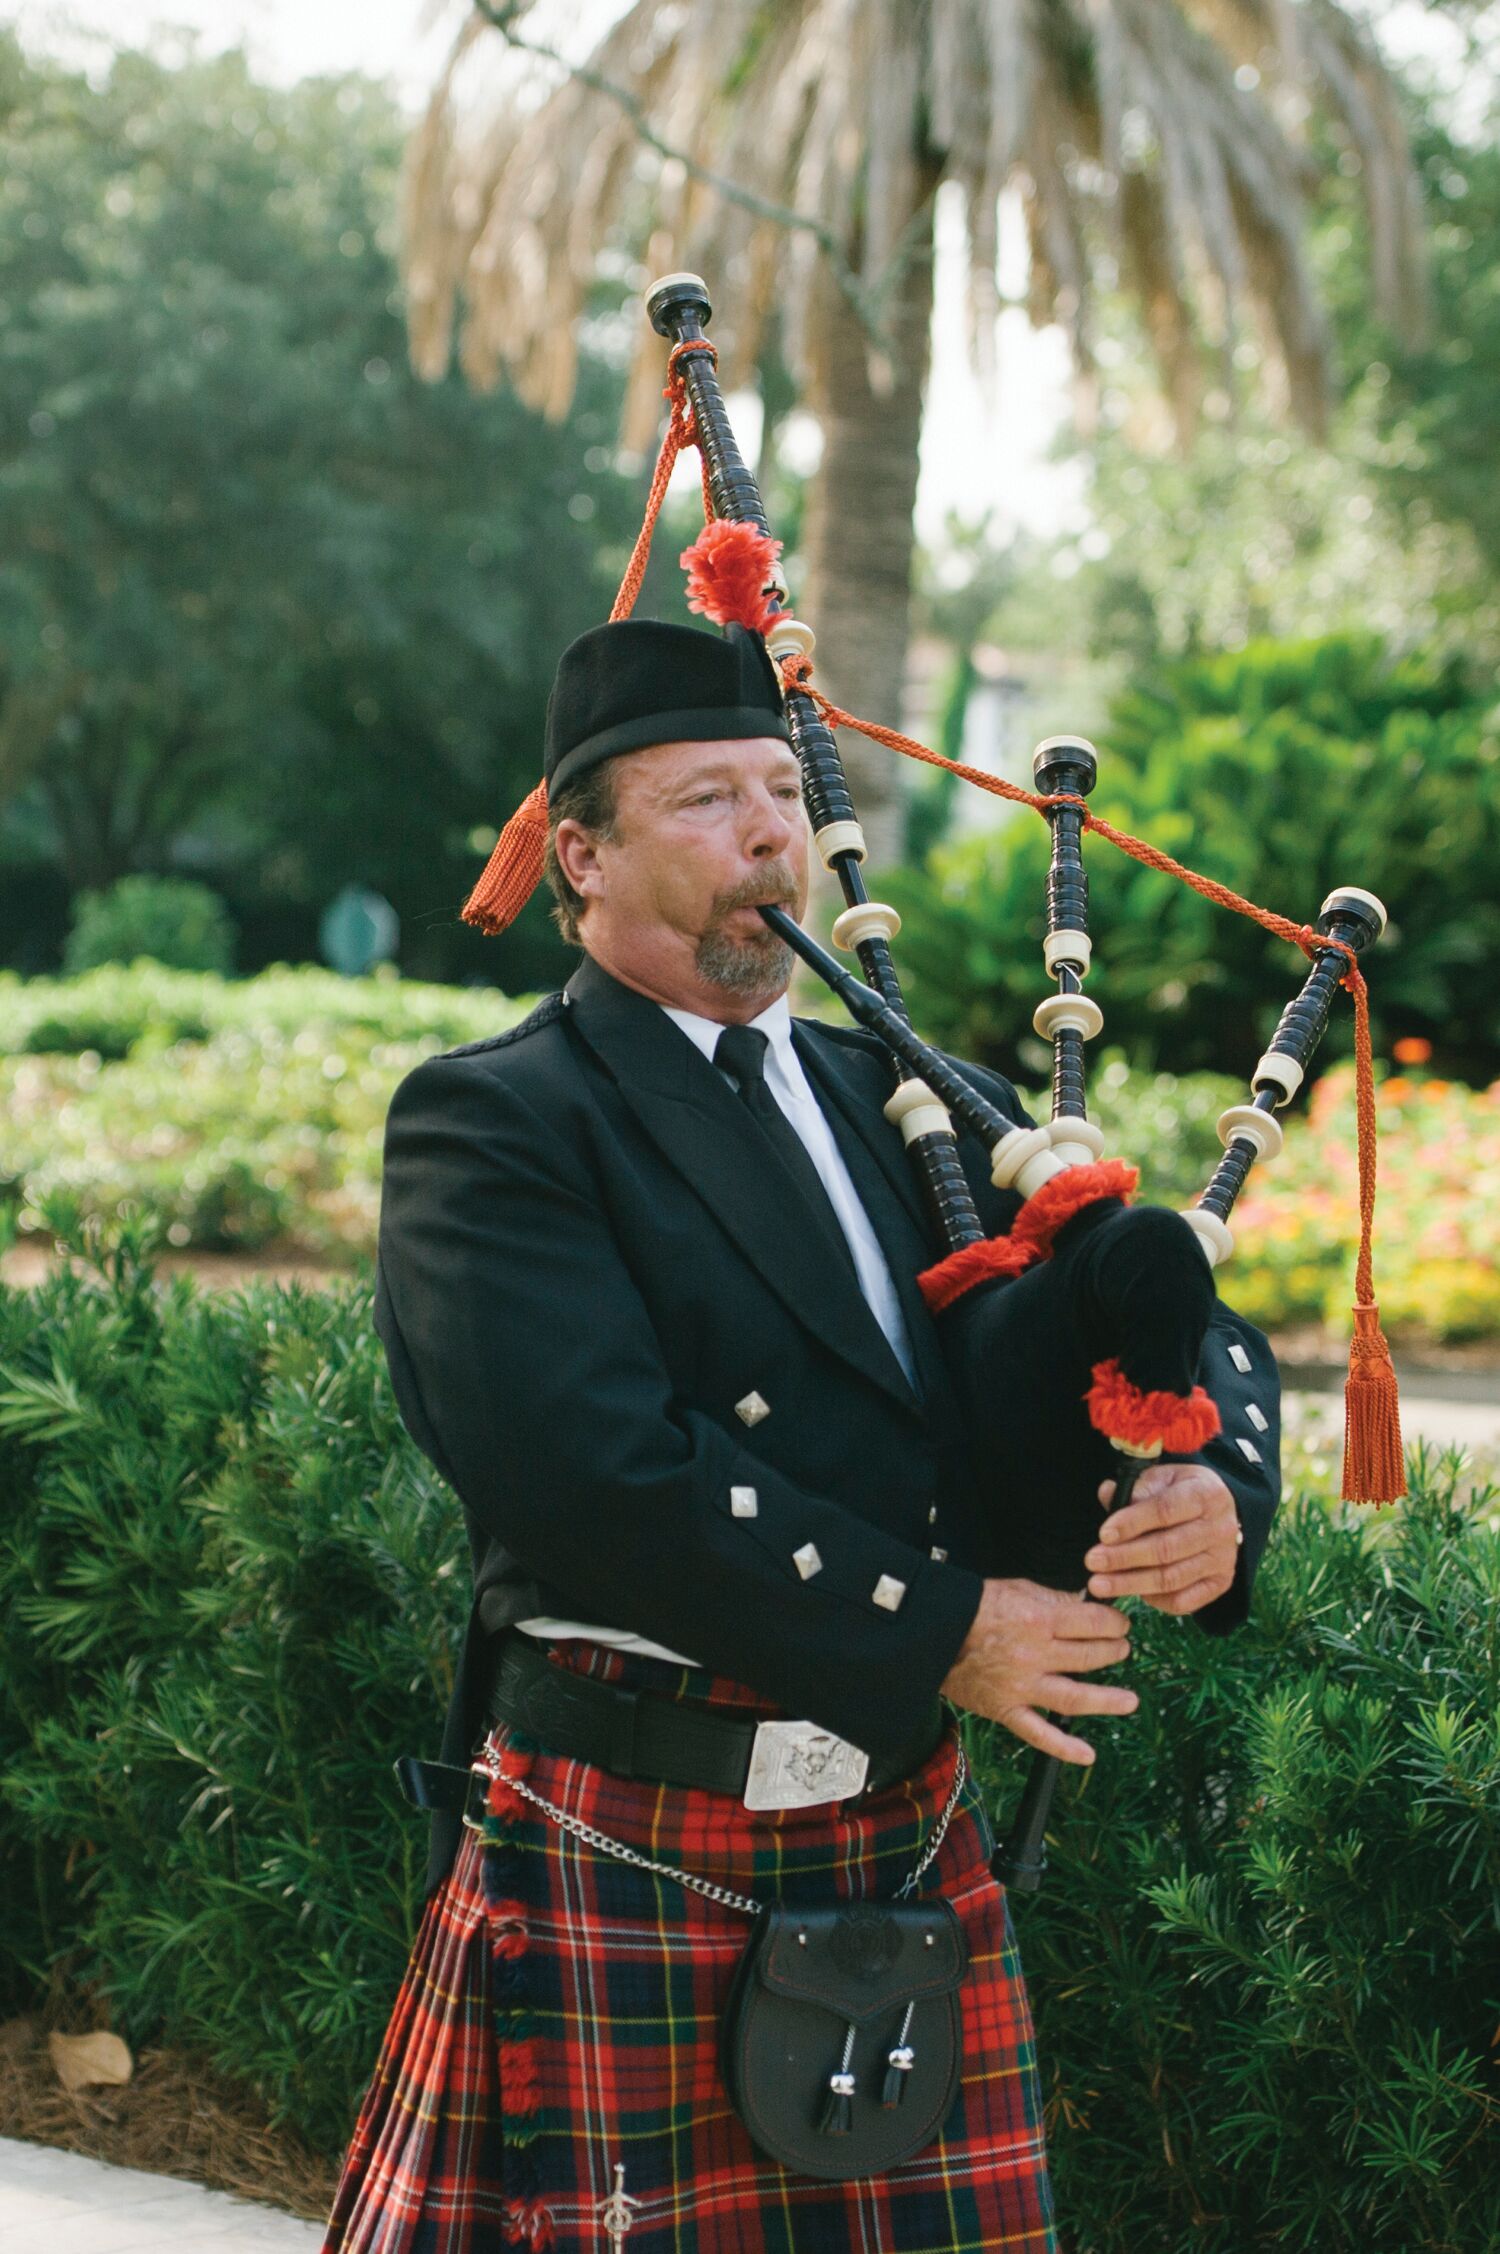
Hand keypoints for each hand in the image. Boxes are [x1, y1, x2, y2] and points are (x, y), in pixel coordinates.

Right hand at [940, 1578, 1137, 1765]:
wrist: (932, 1630)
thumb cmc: (974, 1605)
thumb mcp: (1018, 1589)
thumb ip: (1054, 1600)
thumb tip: (1086, 1605)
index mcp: (1039, 1619)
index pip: (1093, 1623)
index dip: (1114, 1623)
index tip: (1120, 1624)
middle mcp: (1035, 1654)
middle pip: (1089, 1657)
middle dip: (1113, 1651)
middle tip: (1121, 1649)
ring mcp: (1021, 1686)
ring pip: (1074, 1698)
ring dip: (1106, 1700)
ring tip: (1129, 1701)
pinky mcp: (1006, 1709)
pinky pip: (1038, 1733)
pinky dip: (1064, 1747)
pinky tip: (1088, 1755)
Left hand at [1085, 1462, 1240, 1615]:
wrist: (1215, 1512)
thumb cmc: (1179, 1492)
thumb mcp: (1161, 1480)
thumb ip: (1134, 1489)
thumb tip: (1106, 1493)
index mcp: (1206, 1494)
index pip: (1165, 1510)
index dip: (1132, 1523)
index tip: (1103, 1534)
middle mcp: (1220, 1528)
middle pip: (1167, 1549)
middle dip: (1124, 1558)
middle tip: (1092, 1562)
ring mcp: (1223, 1559)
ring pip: (1172, 1578)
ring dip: (1131, 1583)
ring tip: (1100, 1584)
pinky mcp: (1220, 1583)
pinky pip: (1183, 1601)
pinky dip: (1155, 1600)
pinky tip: (1132, 1593)